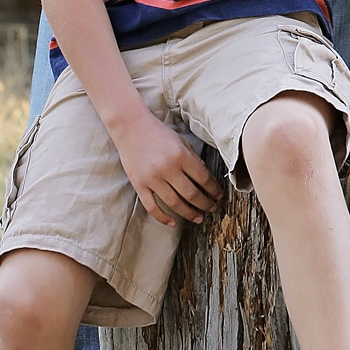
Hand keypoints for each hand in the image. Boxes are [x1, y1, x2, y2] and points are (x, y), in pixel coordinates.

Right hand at [111, 112, 221, 228]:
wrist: (130, 126)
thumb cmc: (158, 132)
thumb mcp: (181, 141)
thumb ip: (192, 159)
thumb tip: (204, 179)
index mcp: (181, 156)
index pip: (203, 179)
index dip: (214, 190)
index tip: (219, 195)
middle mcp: (167, 169)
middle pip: (191, 194)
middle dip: (206, 204)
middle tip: (213, 209)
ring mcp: (152, 178)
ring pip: (174, 203)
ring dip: (189, 214)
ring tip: (199, 218)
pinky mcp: (138, 185)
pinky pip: (151, 207)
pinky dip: (163, 218)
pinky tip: (173, 223)